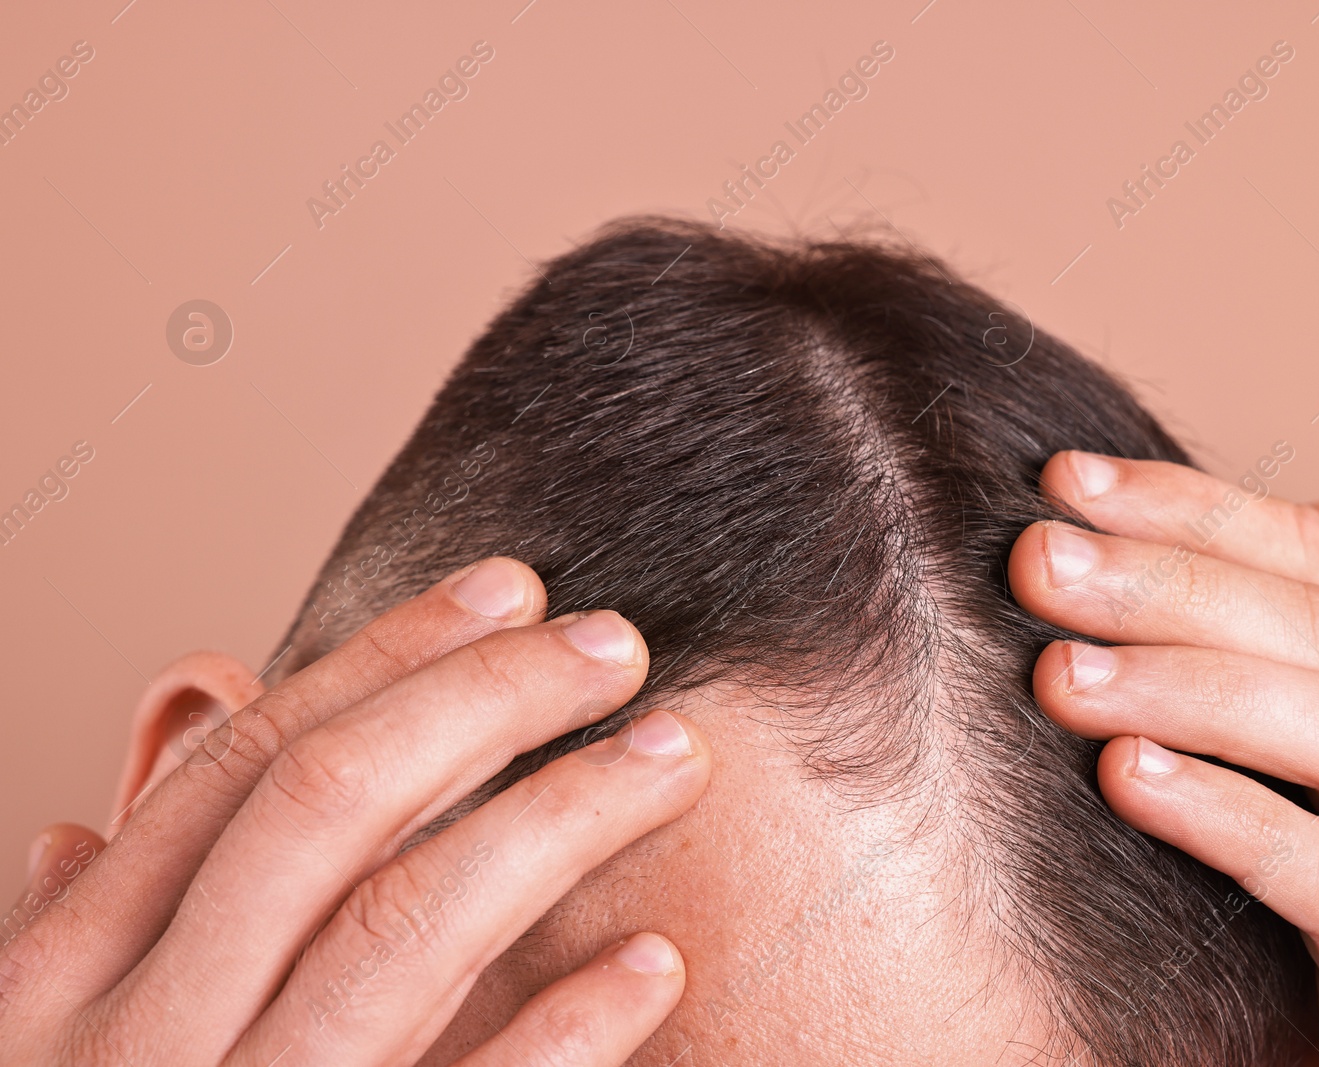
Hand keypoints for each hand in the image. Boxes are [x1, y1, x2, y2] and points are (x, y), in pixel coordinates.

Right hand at [1, 557, 711, 1065]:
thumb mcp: (66, 1005)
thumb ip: (142, 862)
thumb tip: (193, 687)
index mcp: (63, 977)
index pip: (244, 766)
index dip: (386, 656)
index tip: (512, 588)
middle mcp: (134, 1045)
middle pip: (327, 814)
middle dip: (484, 703)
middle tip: (618, 646)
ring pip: (402, 935)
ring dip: (554, 823)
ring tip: (670, 756)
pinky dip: (561, 1037)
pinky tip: (654, 964)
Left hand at [1007, 452, 1318, 1065]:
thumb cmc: (1299, 936)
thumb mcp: (1280, 780)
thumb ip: (1284, 662)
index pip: (1315, 561)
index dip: (1189, 508)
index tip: (1059, 478)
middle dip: (1172, 584)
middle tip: (1037, 561)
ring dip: (1195, 688)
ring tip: (1060, 674)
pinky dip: (1234, 817)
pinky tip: (1129, 778)